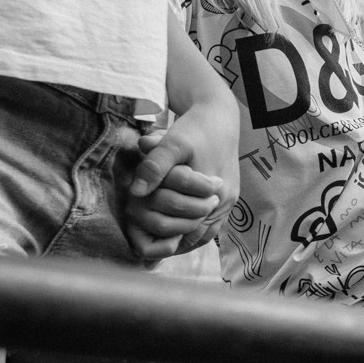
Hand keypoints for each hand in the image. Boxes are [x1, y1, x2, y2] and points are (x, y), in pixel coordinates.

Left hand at [120, 97, 237, 261]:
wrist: (219, 115)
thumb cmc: (194, 128)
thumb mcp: (172, 143)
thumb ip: (154, 166)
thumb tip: (135, 193)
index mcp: (214, 190)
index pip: (187, 228)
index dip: (163, 239)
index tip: (139, 243)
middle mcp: (224, 200)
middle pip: (196, 234)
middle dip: (171, 241)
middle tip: (145, 247)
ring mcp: (228, 200)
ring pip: (204, 232)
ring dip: (181, 239)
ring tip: (158, 246)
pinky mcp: (227, 196)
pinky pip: (210, 224)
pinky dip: (192, 231)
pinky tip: (174, 232)